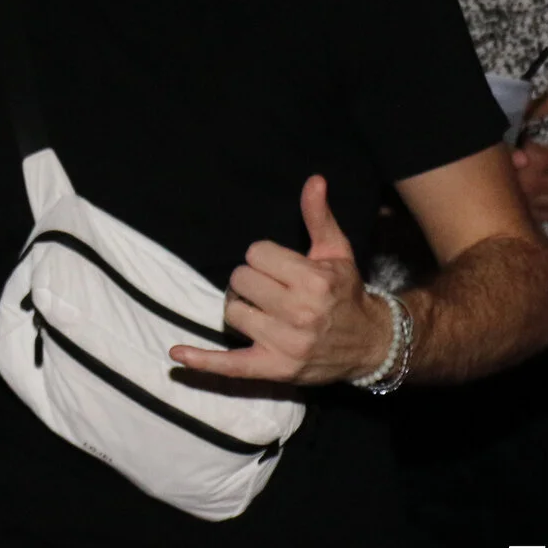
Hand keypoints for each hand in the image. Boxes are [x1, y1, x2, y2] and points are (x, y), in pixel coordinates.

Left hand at [172, 177, 388, 385]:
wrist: (369, 344)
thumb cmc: (346, 293)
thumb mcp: (336, 252)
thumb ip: (319, 216)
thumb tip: (314, 179)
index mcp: (313, 281)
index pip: (255, 254)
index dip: (265, 258)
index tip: (282, 268)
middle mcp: (300, 313)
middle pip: (240, 280)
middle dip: (253, 281)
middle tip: (274, 290)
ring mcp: (286, 344)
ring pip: (231, 312)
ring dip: (242, 309)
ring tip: (267, 312)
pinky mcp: (274, 368)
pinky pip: (230, 365)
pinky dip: (202, 361)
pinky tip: (177, 354)